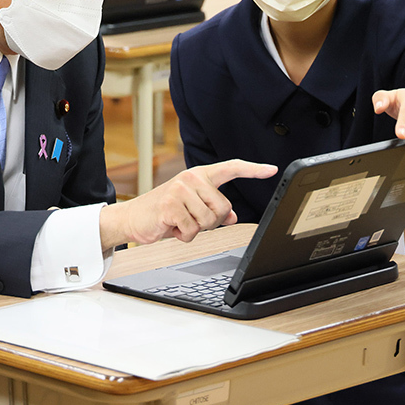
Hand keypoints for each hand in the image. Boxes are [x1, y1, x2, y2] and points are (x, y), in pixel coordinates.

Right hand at [99, 159, 277, 249]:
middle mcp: (191, 178)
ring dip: (195, 229)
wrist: (133, 218)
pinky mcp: (170, 206)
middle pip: (223, 208)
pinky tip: (171, 227)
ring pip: (209, 221)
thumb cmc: (164, 212)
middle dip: (210, 222)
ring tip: (179, 222)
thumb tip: (232, 216)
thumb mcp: (191, 208)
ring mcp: (180, 190)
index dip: (253, 170)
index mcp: (199, 176)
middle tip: (190, 219)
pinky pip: (192, 230)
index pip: (231, 168)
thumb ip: (212, 208)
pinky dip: (183, 235)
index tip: (271, 169)